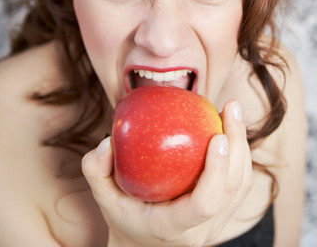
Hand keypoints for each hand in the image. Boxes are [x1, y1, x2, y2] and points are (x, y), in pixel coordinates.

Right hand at [82, 100, 252, 246]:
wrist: (143, 244)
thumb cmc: (123, 215)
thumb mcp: (102, 196)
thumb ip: (96, 169)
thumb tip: (108, 142)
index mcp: (173, 228)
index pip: (204, 204)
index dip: (216, 172)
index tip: (217, 137)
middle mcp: (202, 230)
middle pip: (233, 189)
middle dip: (238, 144)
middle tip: (231, 106)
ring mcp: (217, 224)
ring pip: (242, 185)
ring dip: (243, 144)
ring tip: (233, 109)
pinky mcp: (224, 212)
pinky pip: (239, 181)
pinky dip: (239, 151)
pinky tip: (228, 125)